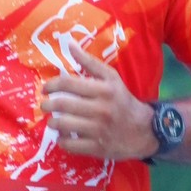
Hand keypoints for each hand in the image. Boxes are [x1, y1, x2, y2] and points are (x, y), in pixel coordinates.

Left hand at [40, 41, 156, 161]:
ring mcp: (99, 129)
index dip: (51, 85)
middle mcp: (101, 109)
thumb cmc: (123, 101)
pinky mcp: (98, 147)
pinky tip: (63, 136)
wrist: (145, 130)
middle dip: (47, 105)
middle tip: (45, 106)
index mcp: (103, 89)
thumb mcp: (111, 78)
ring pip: (63, 125)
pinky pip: (70, 144)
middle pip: (62, 104)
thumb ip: (89, 62)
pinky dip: (62, 140)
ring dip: (53, 122)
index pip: (68, 83)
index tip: (45, 89)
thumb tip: (69, 43)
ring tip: (53, 120)